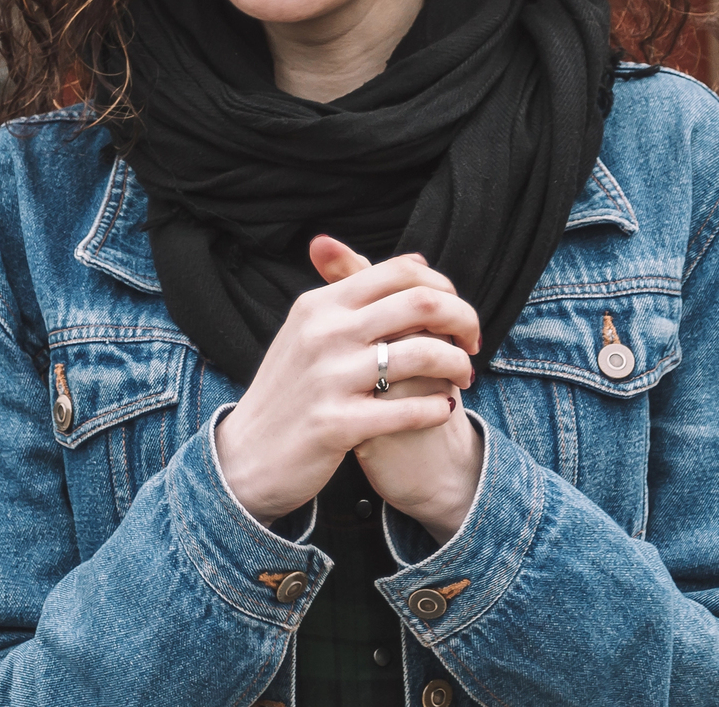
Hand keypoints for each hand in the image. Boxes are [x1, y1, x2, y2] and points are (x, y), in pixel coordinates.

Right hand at [214, 242, 478, 529]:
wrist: (245, 457)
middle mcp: (323, 333)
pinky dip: (438, 407)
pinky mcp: (335, 424)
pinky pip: (408, 409)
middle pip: (421, 303)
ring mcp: (328, 379)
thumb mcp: (308, 330)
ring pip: (422, 354)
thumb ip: (357, 295)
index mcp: (319, 304)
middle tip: (473, 343)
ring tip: (464, 377)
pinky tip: (443, 409)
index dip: (443, 286)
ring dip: (457, 364)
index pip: (400, 271)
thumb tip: (415, 260)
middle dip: (463, 320)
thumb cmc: (289, 391)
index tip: (455, 312)